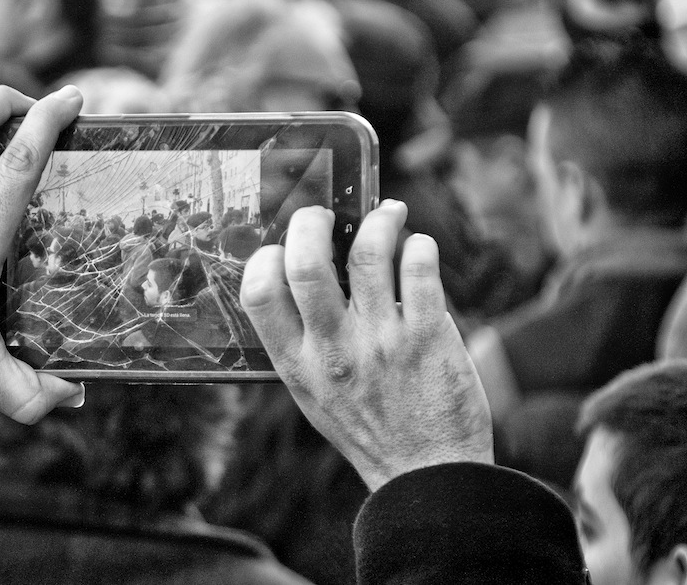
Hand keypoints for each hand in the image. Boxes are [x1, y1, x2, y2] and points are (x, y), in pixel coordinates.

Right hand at [240, 200, 492, 490]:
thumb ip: (300, 346)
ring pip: (370, 253)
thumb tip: (297, 276)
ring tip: (387, 215)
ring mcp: (382, 341)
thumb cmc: (367, 429)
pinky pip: (420, 268)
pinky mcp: (429, 336)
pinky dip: (418, 245)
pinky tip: (417, 249)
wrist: (428, 473)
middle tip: (324, 215)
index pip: (258, 293)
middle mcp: (333, 350)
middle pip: (307, 262)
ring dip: (379, 221)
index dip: (264, 257)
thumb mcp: (313, 396)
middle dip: (311, 221)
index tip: (281, 247)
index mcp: (296, 365)